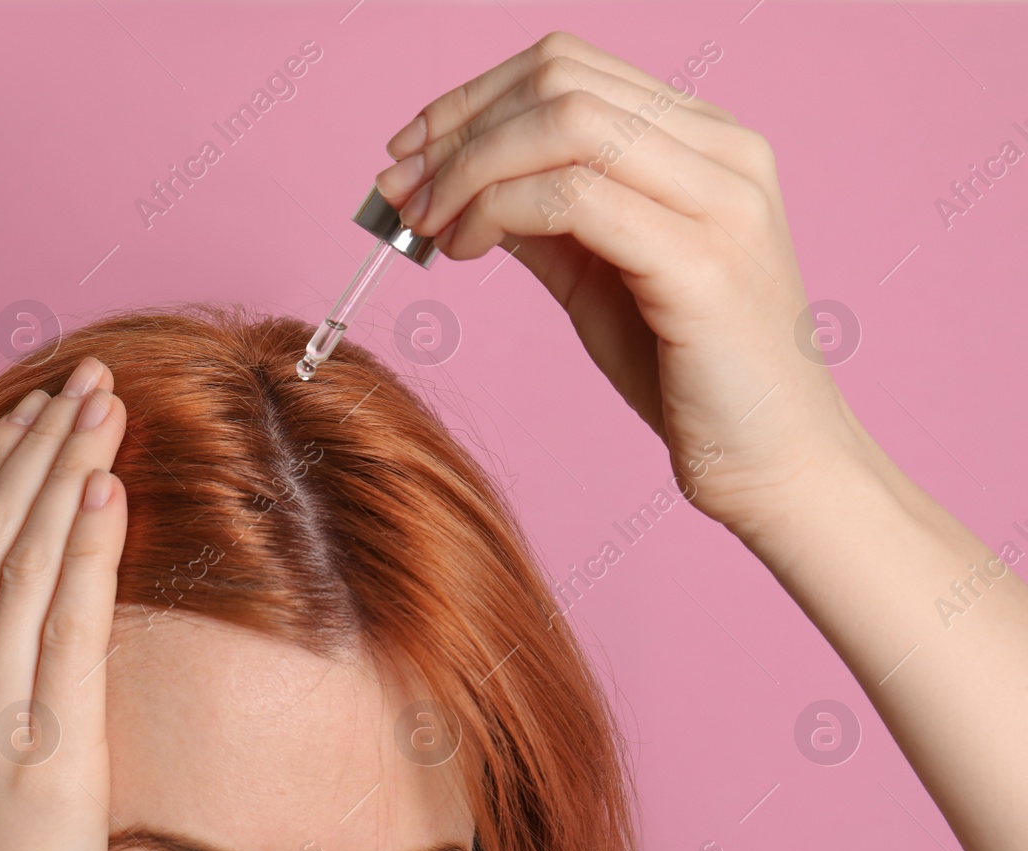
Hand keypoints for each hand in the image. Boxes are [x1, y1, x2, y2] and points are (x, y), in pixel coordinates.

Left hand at [374, 31, 866, 534]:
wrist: (773, 462)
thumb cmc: (687, 373)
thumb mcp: (598, 274)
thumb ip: (542, 217)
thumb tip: (456, 179)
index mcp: (705, 140)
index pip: (569, 67)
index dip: (471, 99)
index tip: (408, 152)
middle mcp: (725, 152)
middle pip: (559, 80)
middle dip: (456, 129)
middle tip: (398, 189)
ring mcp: (722, 201)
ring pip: (565, 124)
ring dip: (468, 168)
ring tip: (425, 224)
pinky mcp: (703, 265)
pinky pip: (574, 198)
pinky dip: (496, 212)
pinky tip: (465, 249)